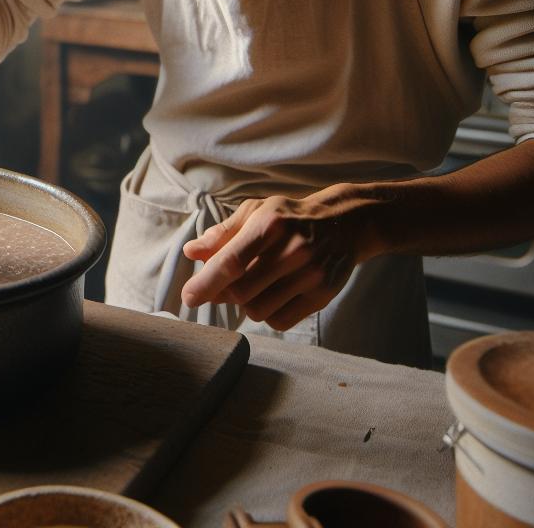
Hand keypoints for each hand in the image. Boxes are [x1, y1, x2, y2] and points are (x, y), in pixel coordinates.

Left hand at [179, 192, 371, 328]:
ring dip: (247, 304)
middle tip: (226, 285)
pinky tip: (273, 295)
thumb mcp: (255, 212)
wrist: (344, 224)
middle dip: (225, 293)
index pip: (231, 261)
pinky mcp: (323, 295)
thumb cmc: (289, 217)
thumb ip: (222, 234)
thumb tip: (191, 253)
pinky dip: (268, 314)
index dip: (206, 283)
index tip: (189, 297)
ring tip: (255, 285)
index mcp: (270, 224)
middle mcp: (293, 250)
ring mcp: (311, 275)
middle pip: (241, 293)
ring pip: (258, 310)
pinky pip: (280, 321)